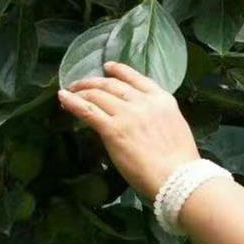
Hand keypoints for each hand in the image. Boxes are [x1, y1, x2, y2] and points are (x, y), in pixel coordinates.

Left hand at [57, 61, 200, 200]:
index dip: (119, 71)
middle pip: (113, 85)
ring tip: (70, 92)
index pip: (136, 78)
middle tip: (80, 84)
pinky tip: (63, 98)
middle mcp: (144, 102)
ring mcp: (127, 114)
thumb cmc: (180, 160)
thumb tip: (141, 118)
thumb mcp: (174, 125)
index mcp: (162, 100)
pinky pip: (88, 111)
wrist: (177, 176)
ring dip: (81, 91)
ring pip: (98, 95)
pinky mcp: (113, 130)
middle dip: (94, 82)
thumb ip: (157, 116)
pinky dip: (73, 102)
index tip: (108, 67)